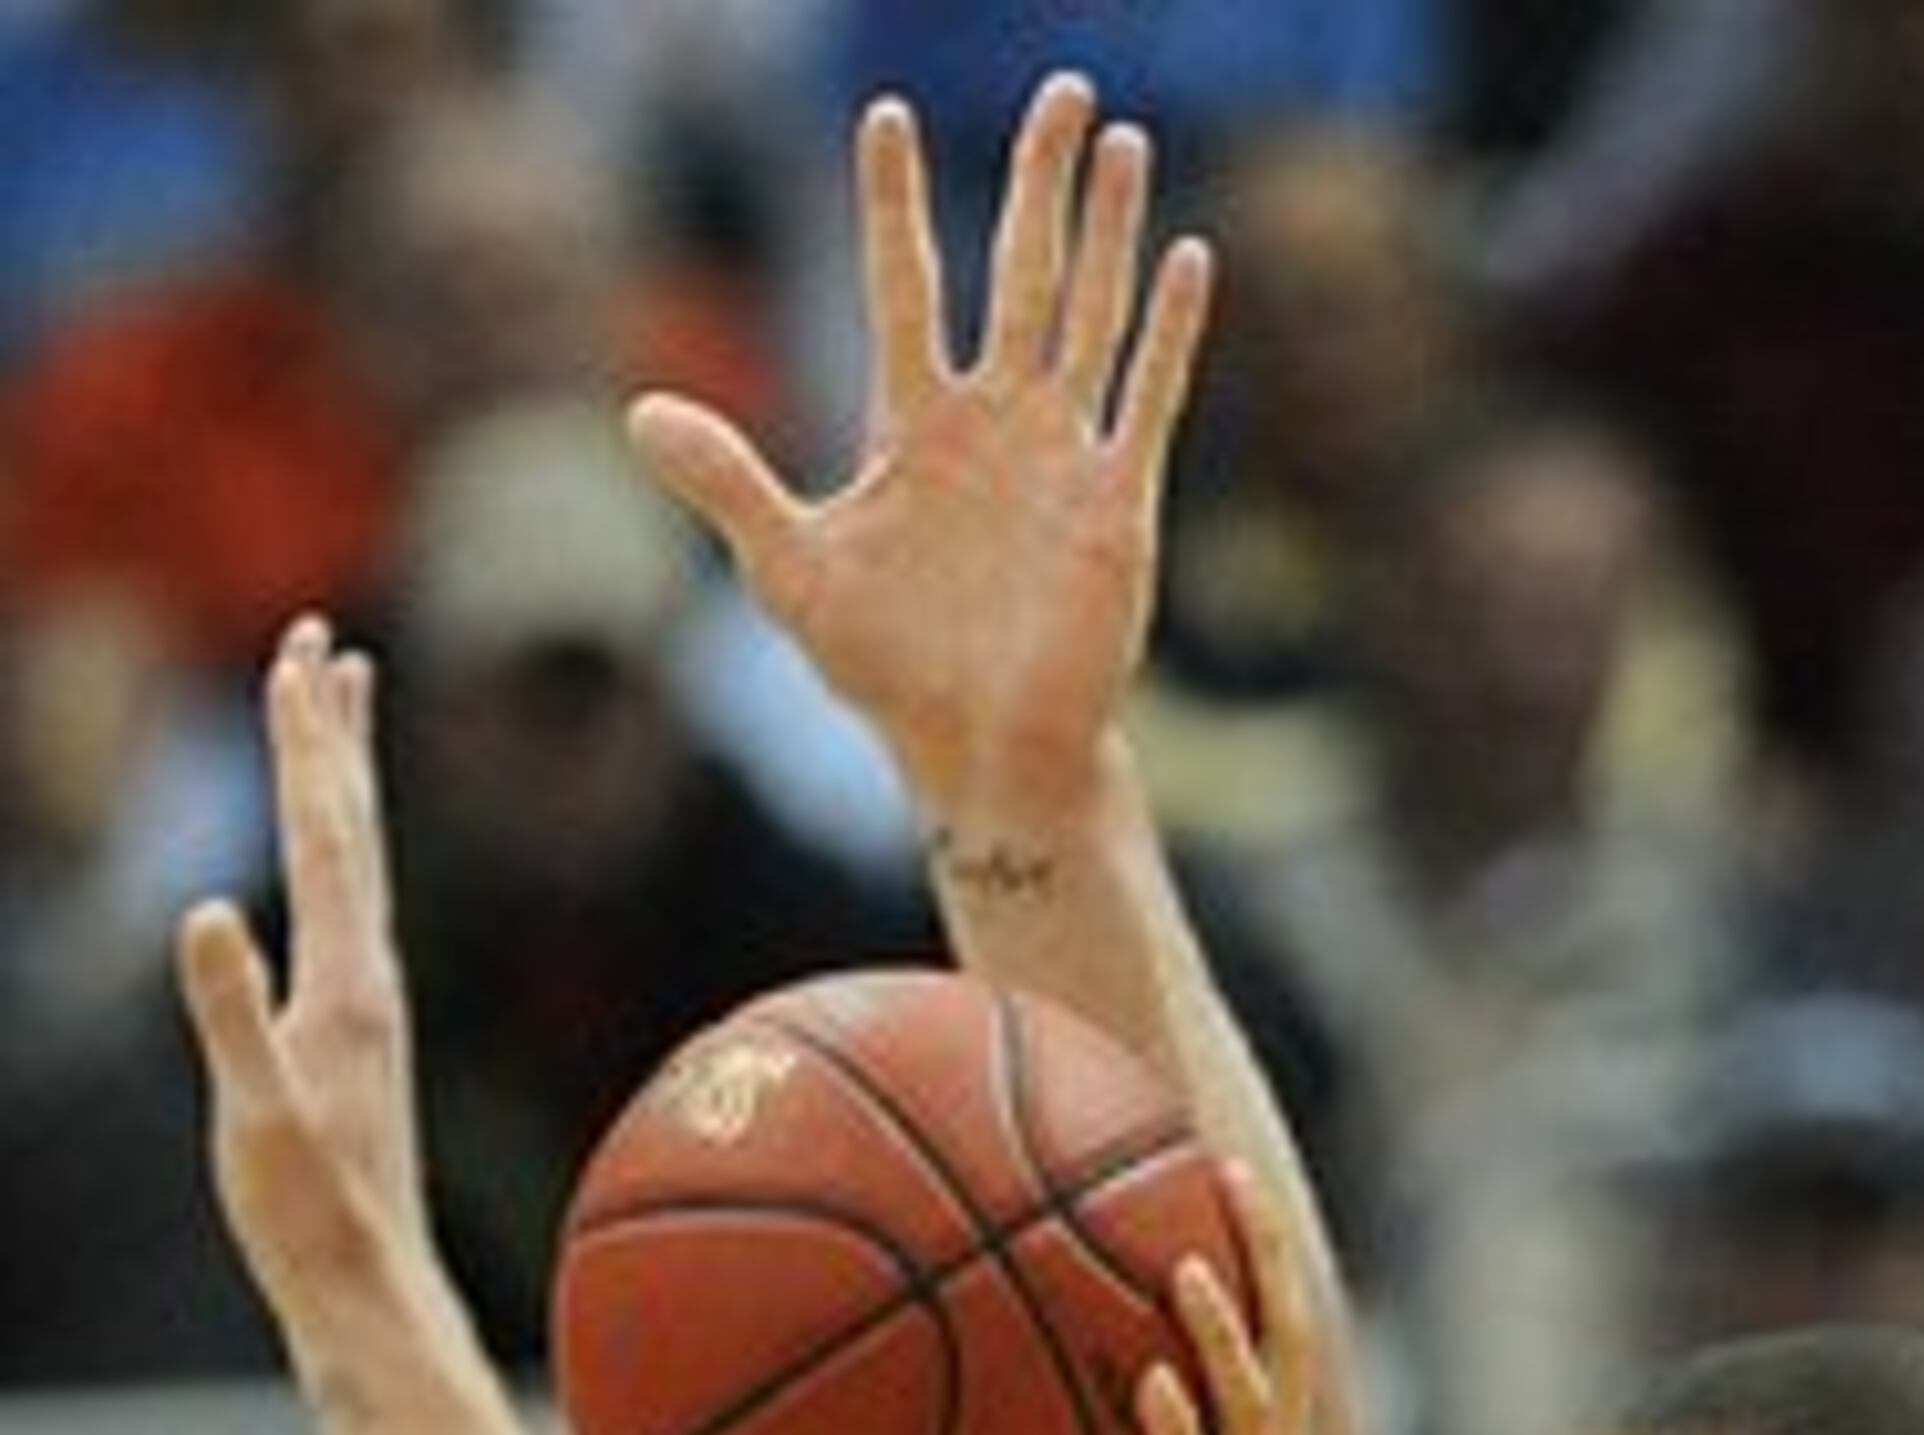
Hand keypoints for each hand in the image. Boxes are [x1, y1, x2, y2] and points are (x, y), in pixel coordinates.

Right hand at [174, 623, 441, 1325]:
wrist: (369, 1292)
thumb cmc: (309, 1217)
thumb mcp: (254, 1114)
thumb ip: (229, 1014)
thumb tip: (207, 911)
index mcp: (345, 986)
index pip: (323, 836)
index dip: (305, 746)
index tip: (297, 657)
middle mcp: (369, 983)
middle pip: (350, 830)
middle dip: (331, 734)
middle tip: (327, 643)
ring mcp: (368, 1009)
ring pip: (354, 867)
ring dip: (342, 784)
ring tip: (339, 715)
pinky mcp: (356, 1039)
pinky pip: (343, 914)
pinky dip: (332, 858)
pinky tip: (324, 861)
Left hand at [631, 69, 1202, 840]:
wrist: (984, 758)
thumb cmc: (891, 674)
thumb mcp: (791, 572)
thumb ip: (730, 483)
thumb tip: (639, 412)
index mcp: (915, 426)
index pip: (903, 284)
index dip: (893, 203)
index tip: (885, 116)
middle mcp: (995, 422)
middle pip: (1019, 270)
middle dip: (1038, 179)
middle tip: (1063, 88)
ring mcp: (1062, 456)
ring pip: (1088, 313)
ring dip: (1107, 227)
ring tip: (1121, 139)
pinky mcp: (1118, 504)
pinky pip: (1148, 399)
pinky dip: (1167, 331)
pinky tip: (1186, 256)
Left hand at [1077, 1165, 1319, 1434]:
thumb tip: (973, 1373)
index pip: (1271, 1337)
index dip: (1258, 1253)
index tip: (1216, 1169)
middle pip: (1287, 1348)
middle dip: (1266, 1258)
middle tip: (1227, 1172)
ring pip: (1259, 1410)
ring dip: (1227, 1336)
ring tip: (1192, 1266)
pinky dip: (1183, 1432)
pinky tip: (1151, 1381)